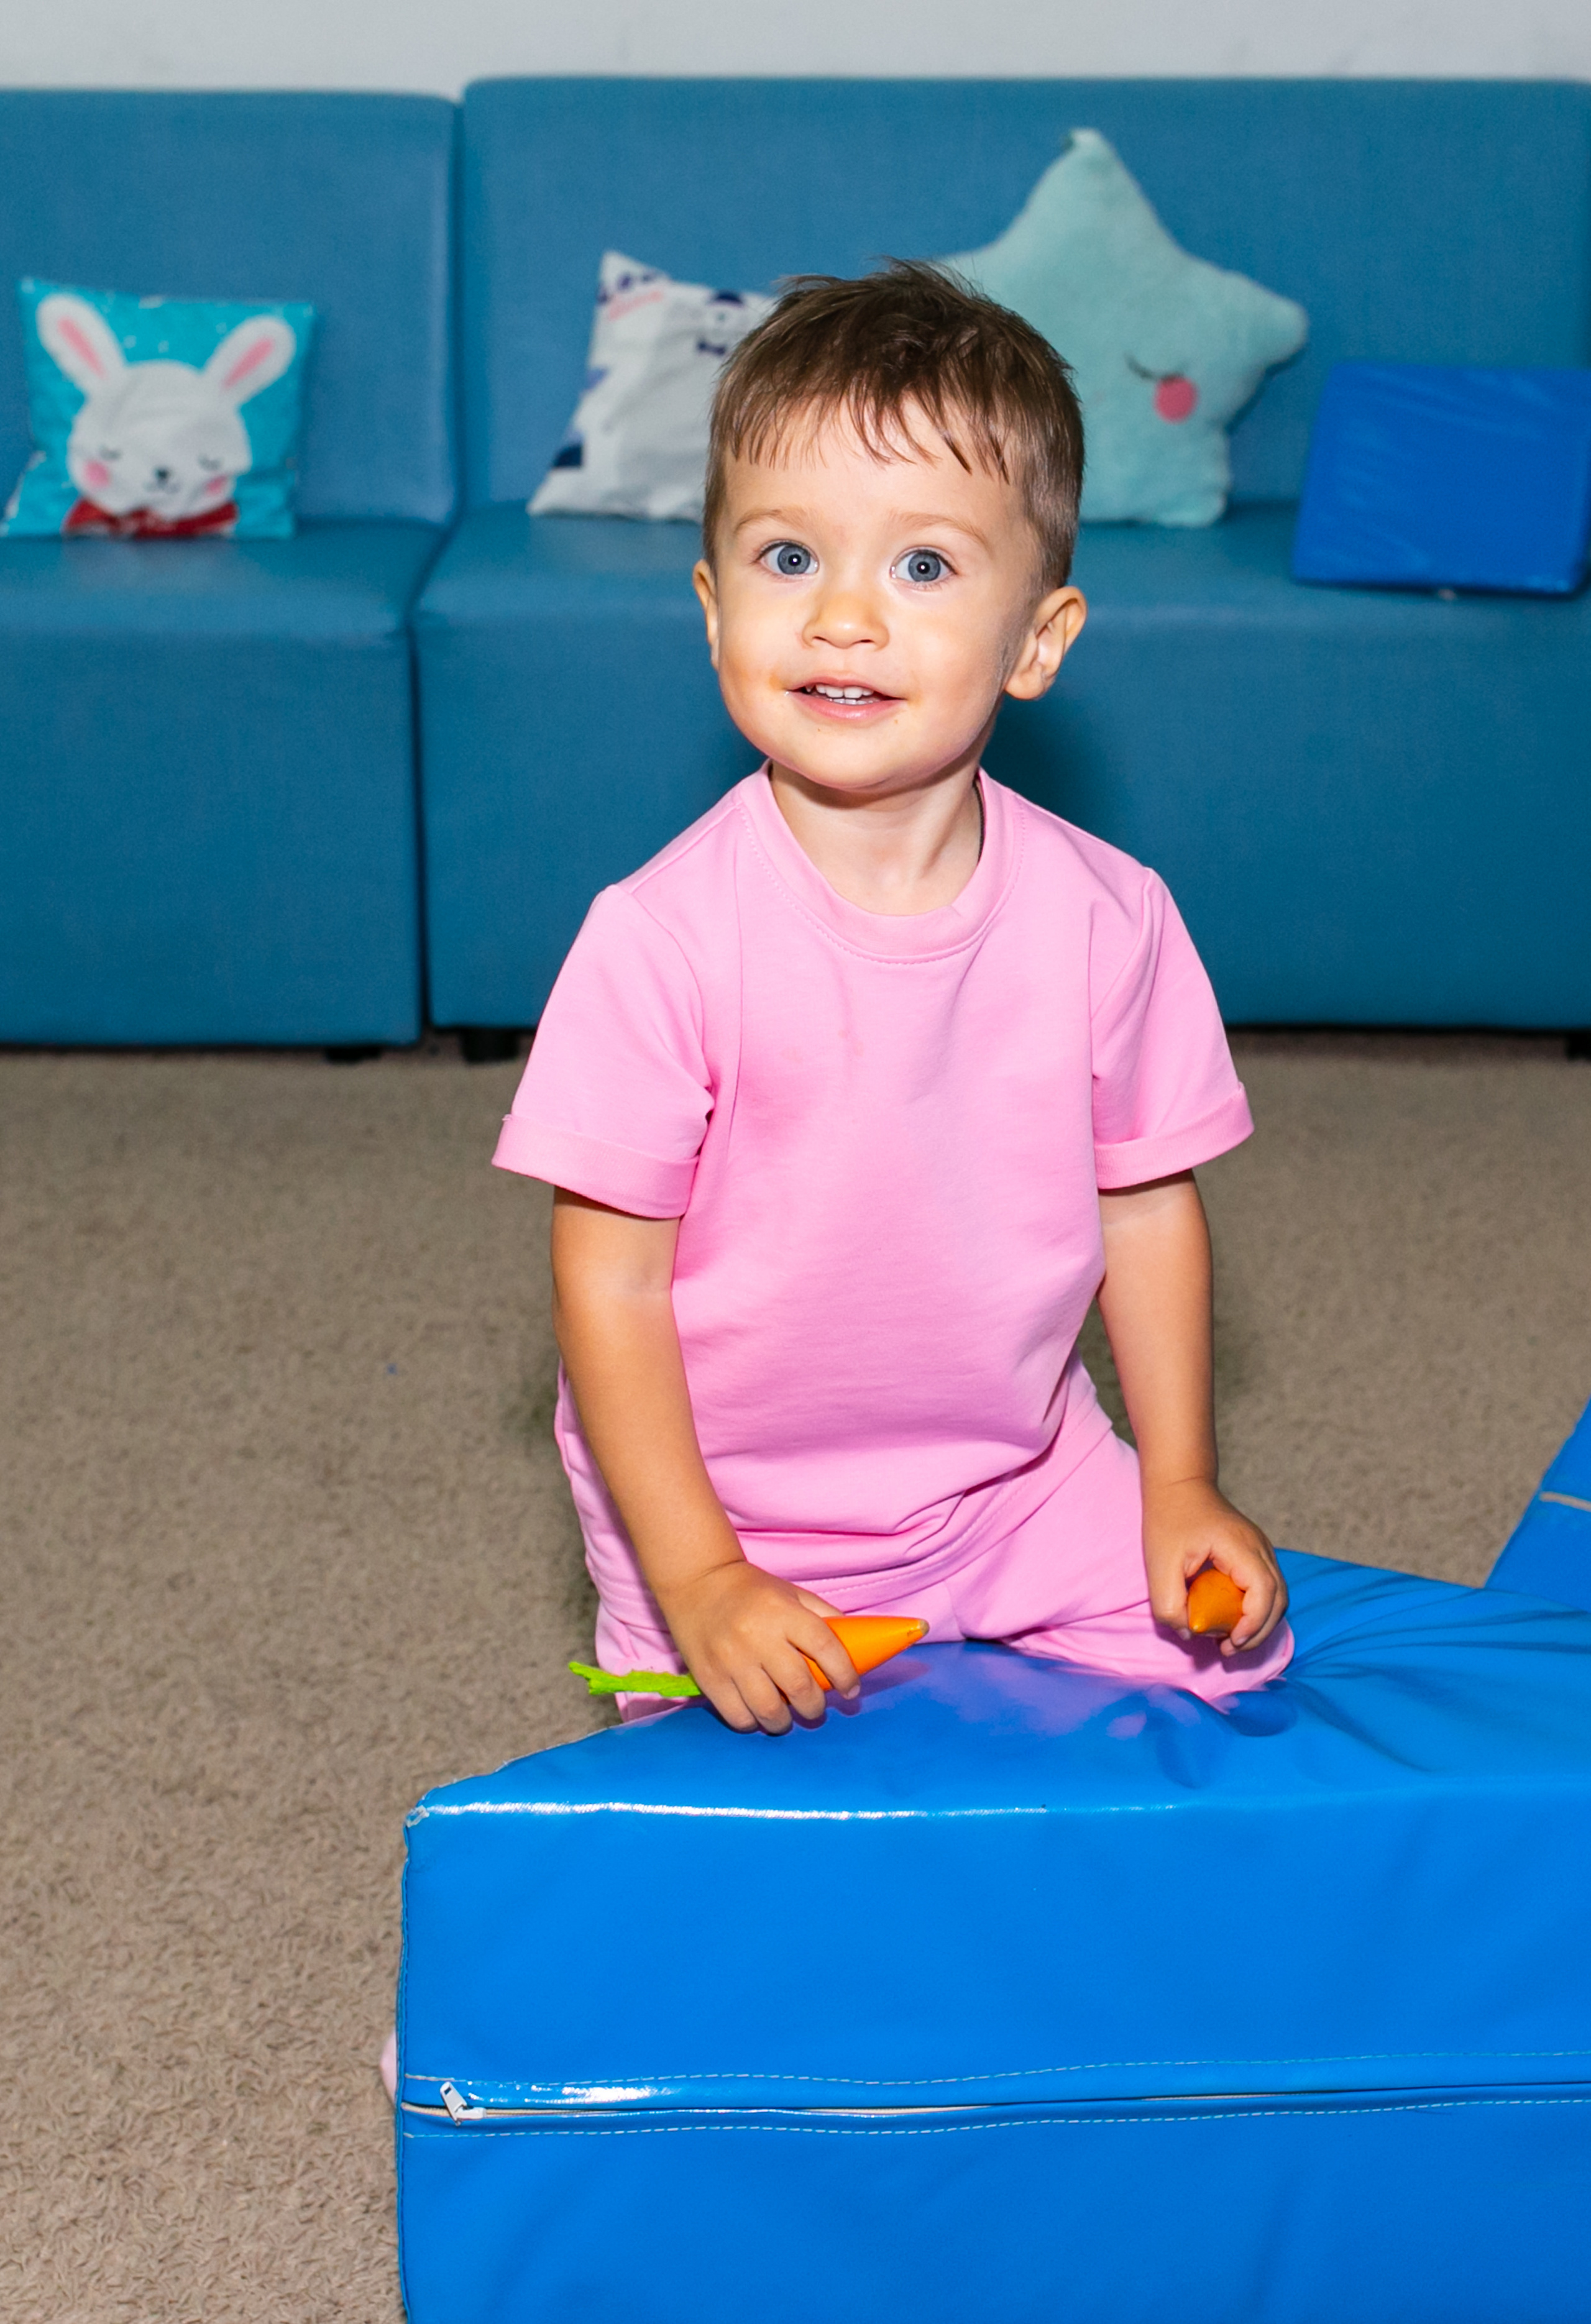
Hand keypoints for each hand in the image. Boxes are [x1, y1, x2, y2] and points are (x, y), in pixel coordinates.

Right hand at [656, 1561, 860, 1733]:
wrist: (696, 1582)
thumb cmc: (751, 1591)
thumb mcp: (792, 1593)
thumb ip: (823, 1616)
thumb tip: (856, 1647)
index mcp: (783, 1613)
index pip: (825, 1648)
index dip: (845, 1675)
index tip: (851, 1690)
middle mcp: (758, 1637)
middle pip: (800, 1687)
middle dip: (815, 1707)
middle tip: (815, 1708)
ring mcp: (731, 1660)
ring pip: (769, 1710)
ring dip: (785, 1723)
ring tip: (786, 1718)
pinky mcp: (708, 1678)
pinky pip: (738, 1716)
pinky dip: (753, 1723)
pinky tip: (757, 1713)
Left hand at [1141, 1477, 1287, 1656]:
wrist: (1179, 1484)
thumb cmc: (1168, 1519)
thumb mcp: (1159, 1565)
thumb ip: (1169, 1604)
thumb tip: (1190, 1633)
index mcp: (1240, 1546)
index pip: (1264, 1592)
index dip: (1253, 1624)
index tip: (1231, 1642)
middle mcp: (1259, 1547)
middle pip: (1279, 1599)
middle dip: (1258, 1632)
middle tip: (1229, 1650)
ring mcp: (1261, 1549)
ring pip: (1277, 1595)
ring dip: (1259, 1623)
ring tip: (1231, 1640)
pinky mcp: (1255, 1554)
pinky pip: (1267, 1588)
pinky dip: (1256, 1609)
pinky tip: (1232, 1620)